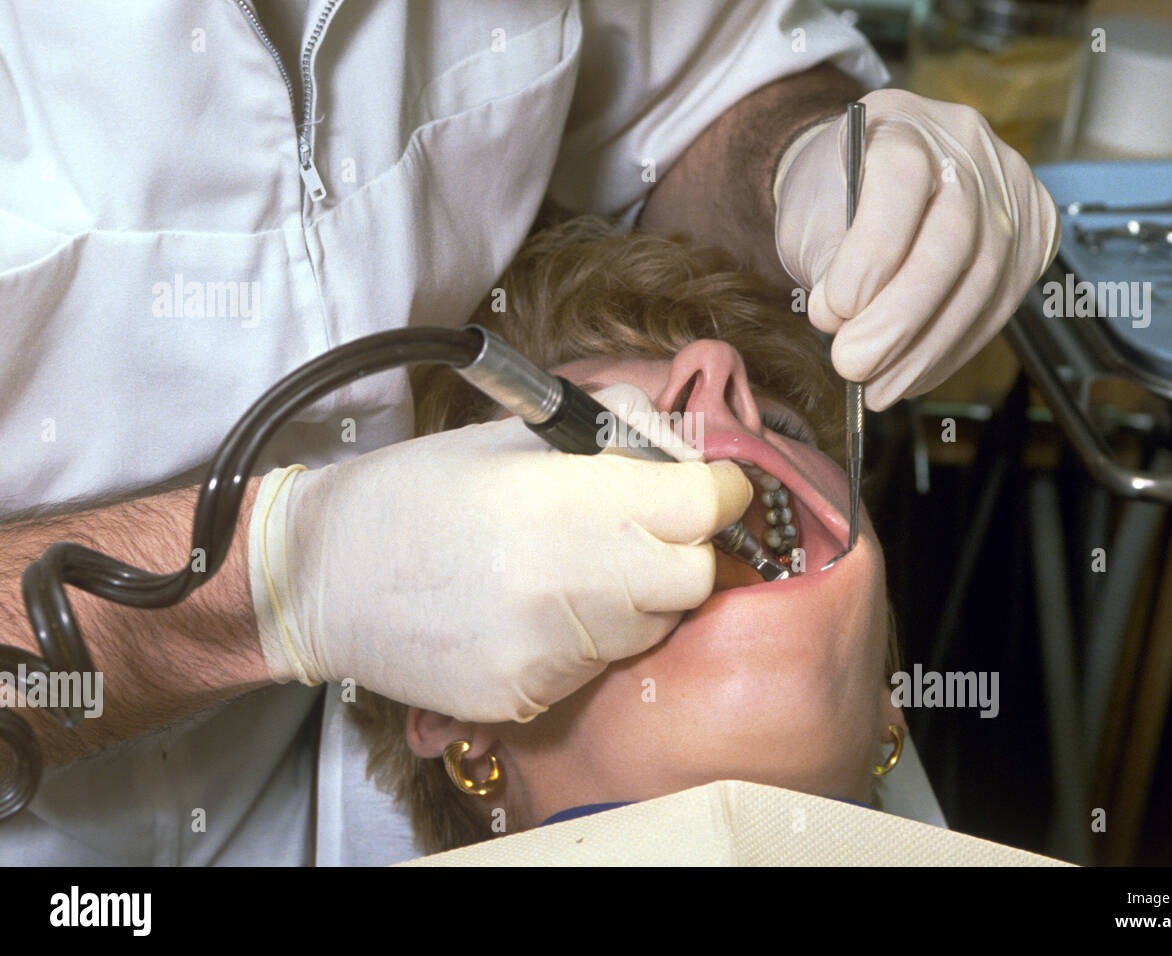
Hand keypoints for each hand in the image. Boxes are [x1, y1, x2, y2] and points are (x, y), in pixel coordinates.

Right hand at [247, 390, 750, 721]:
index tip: (704, 486)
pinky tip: (536, 610)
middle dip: (683, 547)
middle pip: (695, 576)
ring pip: (651, 625)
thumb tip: (691, 445)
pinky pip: (599, 665)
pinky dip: (589, 638)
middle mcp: (567, 583)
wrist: (321, 574)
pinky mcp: (527, 695)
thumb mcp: (514, 433)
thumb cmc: (416, 492)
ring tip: (572, 567)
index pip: (705, 506)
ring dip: (637, 595)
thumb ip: (618, 431)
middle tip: (637, 528)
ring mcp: (549, 650)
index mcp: (565, 501)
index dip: (715, 490)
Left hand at [775, 88, 1059, 409]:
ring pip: (983, 278)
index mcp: (902, 123)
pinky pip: (1001, 301)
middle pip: (953, 239)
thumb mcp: (808, 219)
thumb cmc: (832, 197)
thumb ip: (826, 267)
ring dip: (927, 348)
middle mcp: (967, 146)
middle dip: (900, 319)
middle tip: (854, 366)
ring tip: (880, 385)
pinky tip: (915, 373)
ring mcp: (1010, 188)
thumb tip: (845, 324)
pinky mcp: (1033, 232)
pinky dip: (953, 348)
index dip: (870, 255)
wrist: (865, 179)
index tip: (832, 312)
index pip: (902, 180)